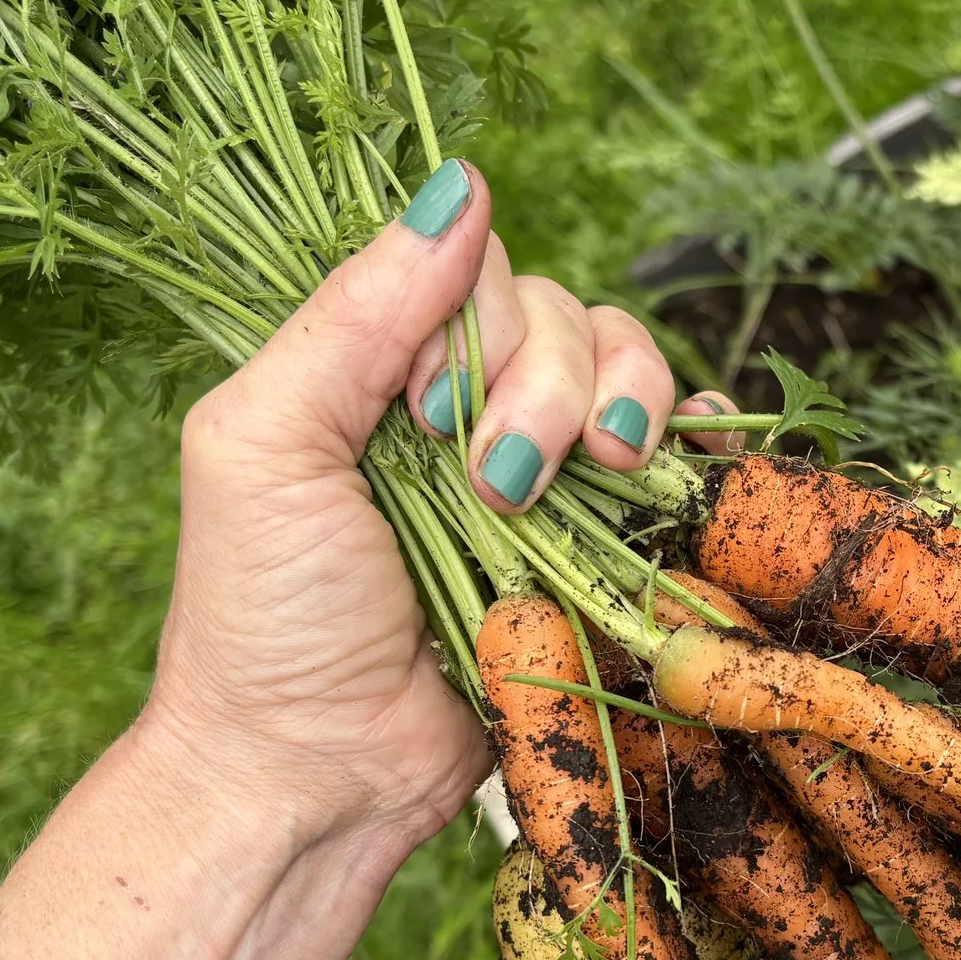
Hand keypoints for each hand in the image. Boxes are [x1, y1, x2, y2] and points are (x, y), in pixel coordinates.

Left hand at [139, 161, 741, 847]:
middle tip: (499, 485)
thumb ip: (355, 316)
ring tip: (583, 486)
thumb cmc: (265, 617)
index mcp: (378, 369)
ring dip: (619, 410)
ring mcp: (541, 477)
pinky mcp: (599, 548)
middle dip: (546, 386)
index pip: (474, 273)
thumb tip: (461, 184)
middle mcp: (464, 407)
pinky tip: (679, 459)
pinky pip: (679, 457)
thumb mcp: (267, 444)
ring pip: (627, 371)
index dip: (479, 329)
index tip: (430, 423)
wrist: (318, 775)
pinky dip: (695, 440)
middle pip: (562, 315)